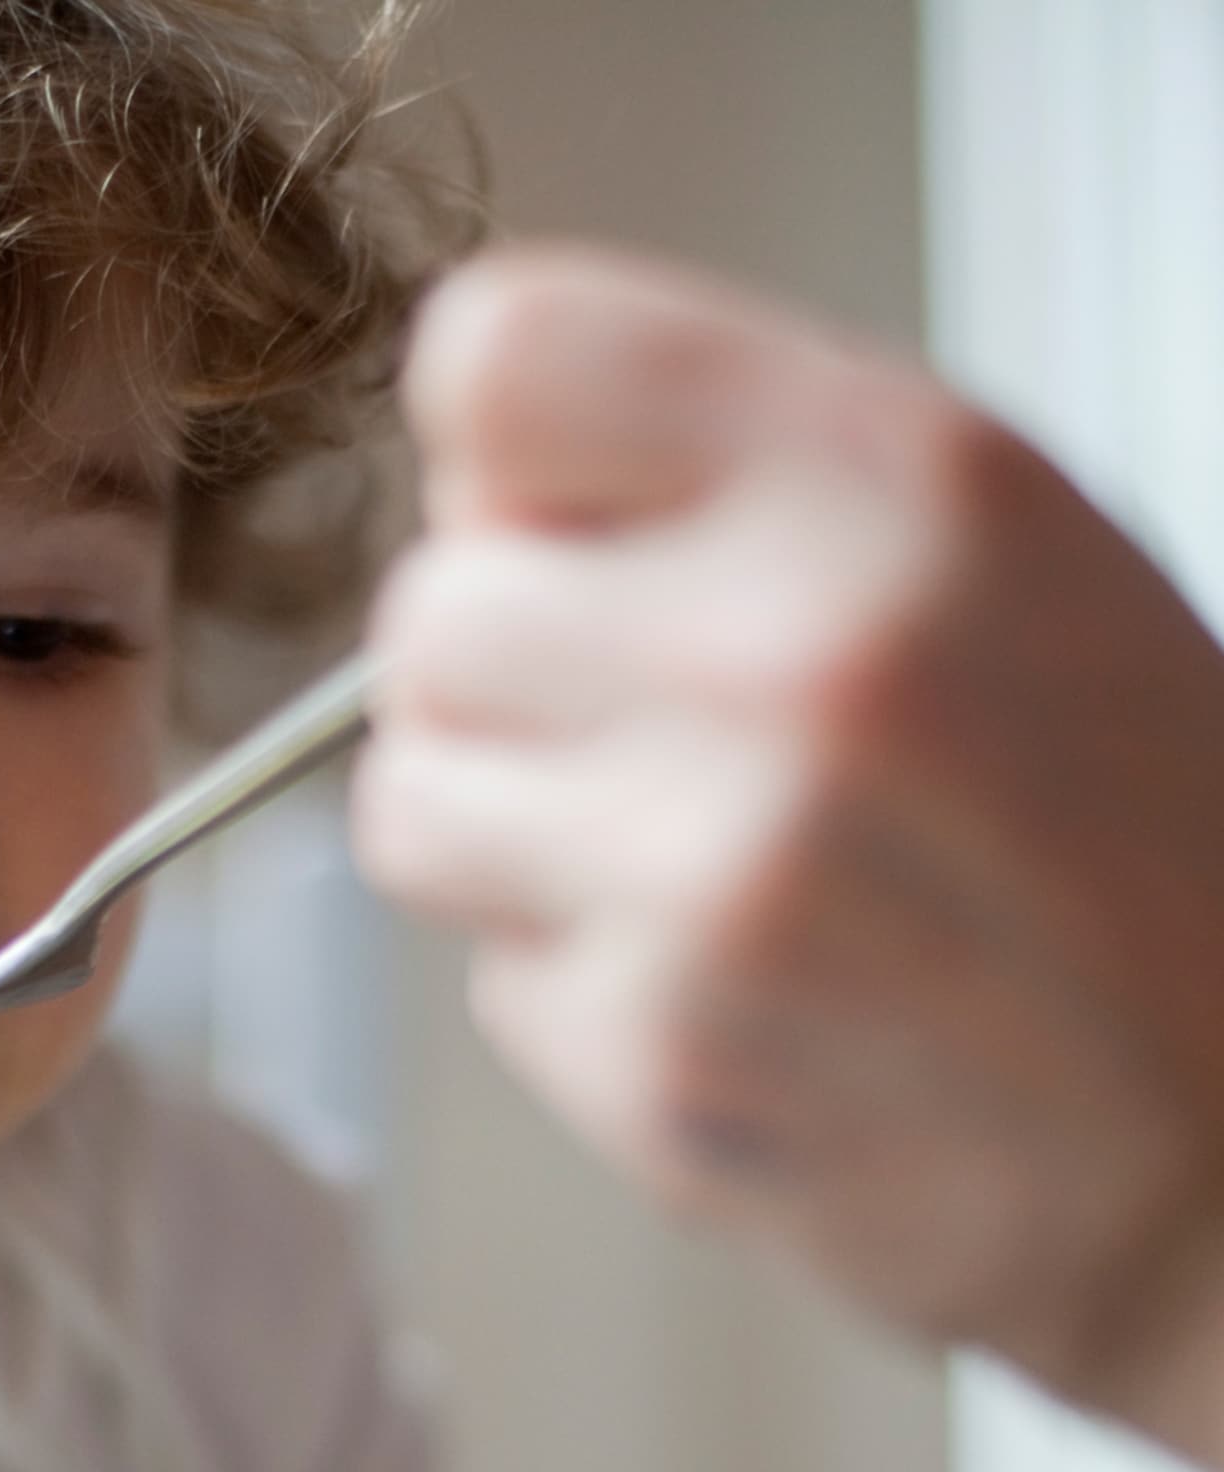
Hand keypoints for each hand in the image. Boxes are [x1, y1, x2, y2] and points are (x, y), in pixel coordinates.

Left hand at [354, 246, 1223, 1469]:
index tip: (554, 532)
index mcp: (889, 480)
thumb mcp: (991, 557)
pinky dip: (580, 994)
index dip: (499, 463)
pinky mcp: (657, 1055)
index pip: (497, 359)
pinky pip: (488, 981)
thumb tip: (477, 496)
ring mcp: (715, 871)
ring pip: (408, 802)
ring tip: (679, 873)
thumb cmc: (1119, 839)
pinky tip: (732, 999)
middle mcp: (795, 655)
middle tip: (644, 744)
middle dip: (505, 687)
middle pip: (425, 610)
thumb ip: (733, 482)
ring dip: (508, 842)